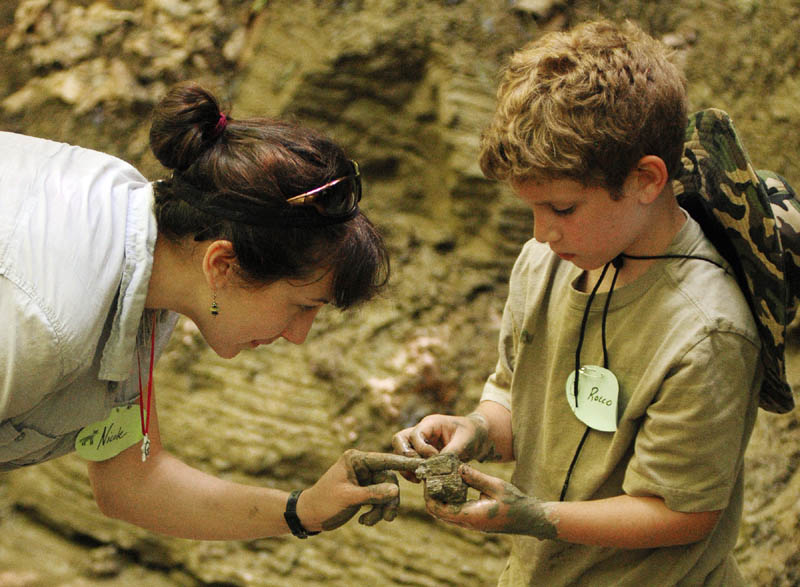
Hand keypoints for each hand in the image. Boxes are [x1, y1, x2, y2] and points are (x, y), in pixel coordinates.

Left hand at [301, 449, 401, 530]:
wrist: (309, 515)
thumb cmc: (324, 502)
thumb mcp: (349, 498)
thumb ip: (373, 493)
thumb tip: (396, 489)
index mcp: (356, 460)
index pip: (384, 459)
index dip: (403, 462)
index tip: (420, 465)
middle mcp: (363, 466)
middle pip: (389, 479)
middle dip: (388, 500)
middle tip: (387, 517)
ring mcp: (365, 479)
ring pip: (387, 492)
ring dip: (382, 509)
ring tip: (369, 522)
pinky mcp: (366, 491)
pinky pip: (381, 500)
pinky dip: (376, 513)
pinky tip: (364, 521)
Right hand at [391, 412, 495, 479]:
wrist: (479, 437)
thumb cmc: (473, 434)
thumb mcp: (465, 441)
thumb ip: (450, 452)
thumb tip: (436, 467)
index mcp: (431, 423)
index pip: (415, 435)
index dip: (422, 449)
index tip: (436, 459)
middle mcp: (422, 432)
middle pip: (399, 440)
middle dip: (405, 457)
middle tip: (419, 469)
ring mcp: (420, 443)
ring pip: (401, 452)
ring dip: (406, 466)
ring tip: (418, 479)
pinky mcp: (423, 454)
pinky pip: (409, 462)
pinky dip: (411, 471)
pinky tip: (421, 480)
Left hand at [424, 463, 556, 539]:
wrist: (529, 519)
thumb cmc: (515, 502)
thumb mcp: (496, 486)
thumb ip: (475, 477)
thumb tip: (457, 467)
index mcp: (469, 516)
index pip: (437, 508)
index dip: (429, 493)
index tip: (429, 477)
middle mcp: (466, 522)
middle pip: (436, 512)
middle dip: (431, 494)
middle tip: (431, 475)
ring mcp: (469, 523)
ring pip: (444, 513)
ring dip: (439, 497)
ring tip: (439, 477)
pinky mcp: (473, 520)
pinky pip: (453, 511)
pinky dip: (448, 499)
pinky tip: (452, 484)